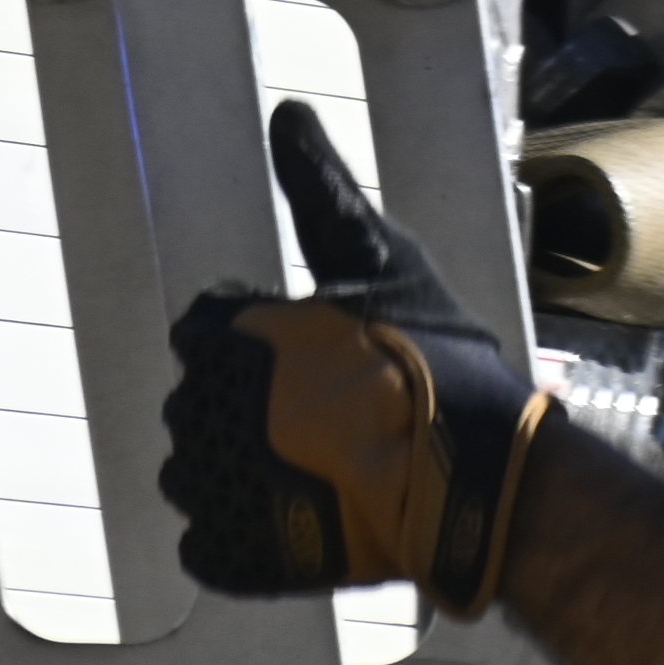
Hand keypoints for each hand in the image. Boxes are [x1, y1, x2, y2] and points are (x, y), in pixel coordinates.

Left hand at [158, 100, 553, 615]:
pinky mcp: (226, 553)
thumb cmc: (430, 355)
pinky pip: (213, 544)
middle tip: (341, 415)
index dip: (269, 342)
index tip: (327, 357)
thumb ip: (320, 185)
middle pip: (206, 403)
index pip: (207, 331)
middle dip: (260, 408)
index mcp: (218, 335)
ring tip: (332, 469)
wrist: (468, 469)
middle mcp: (194, 410)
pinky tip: (312, 515)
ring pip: (204, 474)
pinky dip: (252, 535)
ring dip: (252, 471)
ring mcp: (207, 487)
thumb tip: (288, 111)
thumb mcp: (378, 253)